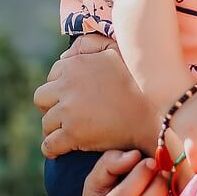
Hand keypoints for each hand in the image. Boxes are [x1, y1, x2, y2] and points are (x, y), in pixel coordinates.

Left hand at [36, 35, 158, 157]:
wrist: (154, 112)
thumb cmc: (139, 81)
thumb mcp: (116, 51)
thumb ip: (89, 45)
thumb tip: (64, 55)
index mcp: (75, 64)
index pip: (53, 75)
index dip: (62, 87)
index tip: (73, 97)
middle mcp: (67, 85)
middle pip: (41, 98)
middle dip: (51, 106)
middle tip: (66, 115)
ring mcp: (68, 111)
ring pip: (46, 123)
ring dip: (55, 129)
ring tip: (68, 133)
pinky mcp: (73, 135)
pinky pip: (49, 145)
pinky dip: (52, 149)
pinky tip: (59, 151)